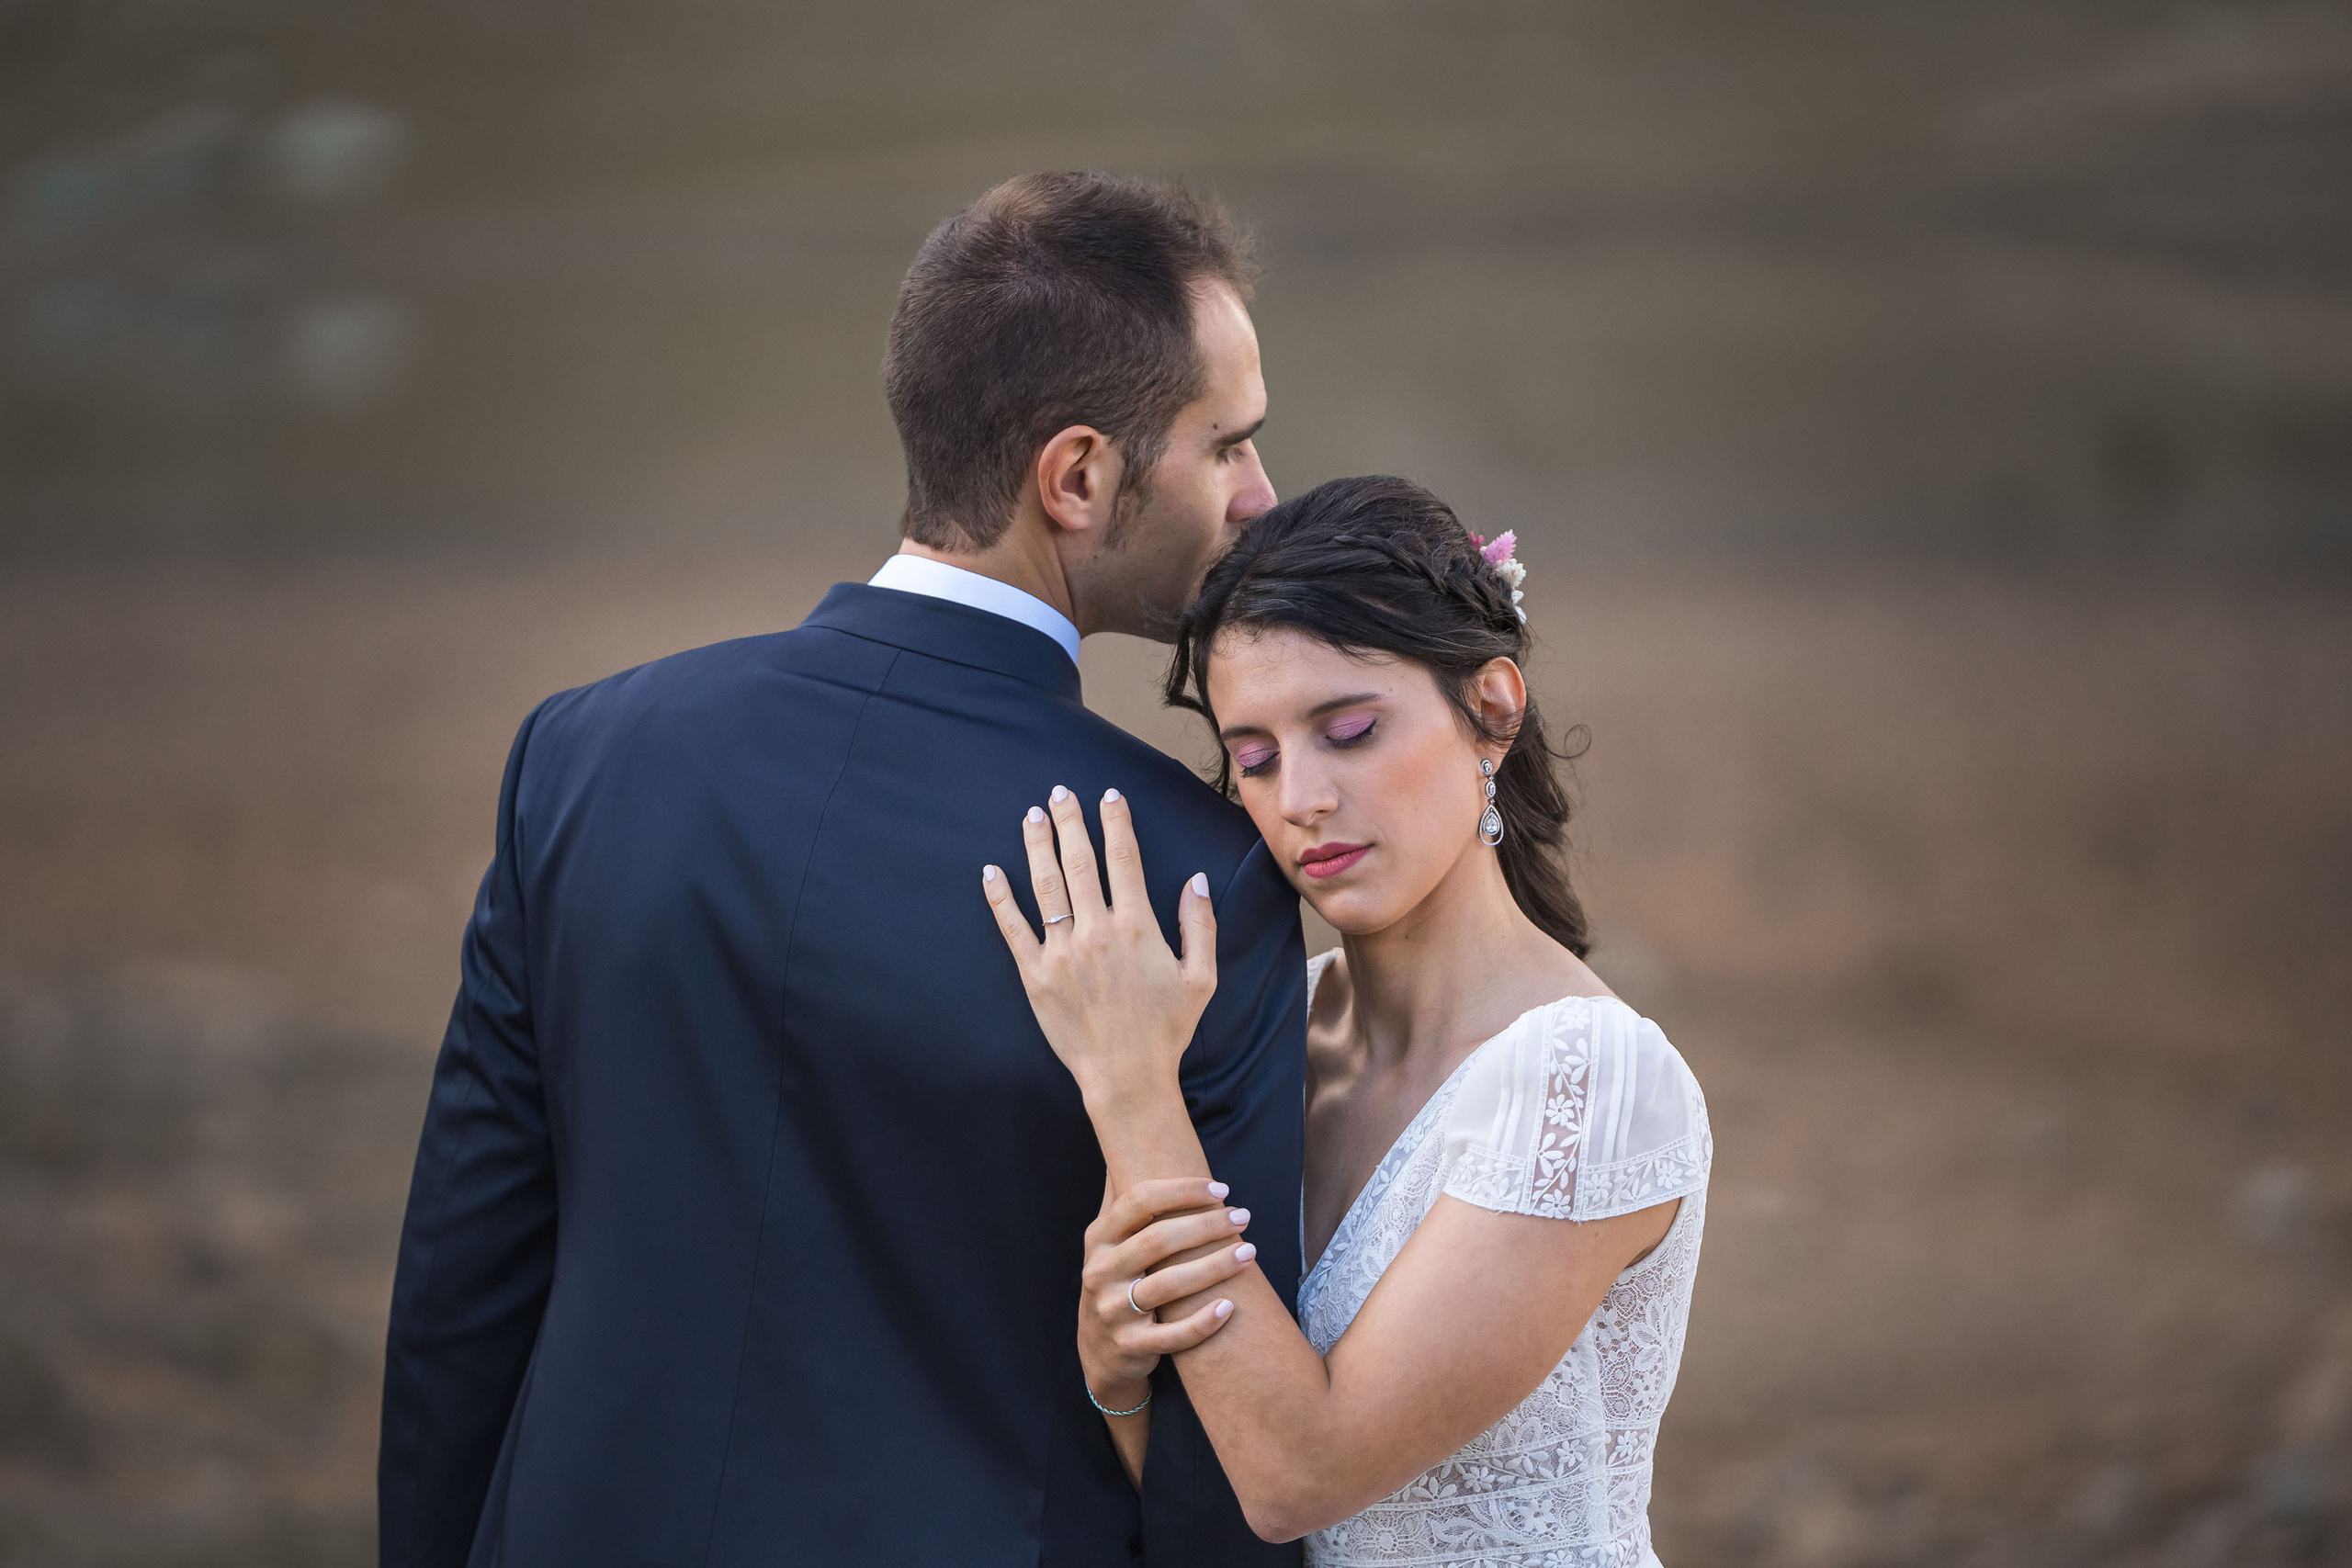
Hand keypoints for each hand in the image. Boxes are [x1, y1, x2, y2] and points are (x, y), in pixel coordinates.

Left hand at [982, 786, 1217, 1104]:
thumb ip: (1200, 925)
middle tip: (1061, 793)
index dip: (1115, 822)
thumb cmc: (1167, 1029)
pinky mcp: (1036, 975)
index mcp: (1137, 928)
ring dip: (1037, 846)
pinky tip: (991, 871)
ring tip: (1032, 816)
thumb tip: (1196, 880)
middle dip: (1070, 822)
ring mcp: (1062, 953)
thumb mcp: (1202, 978)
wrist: (1126, 1077)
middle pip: (1079, 862)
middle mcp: (1097, 932)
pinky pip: (1013, 928)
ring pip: (1045, 886)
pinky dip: (1000, 897)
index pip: (1123, 859)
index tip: (1108, 796)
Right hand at [1078, 1177, 1256, 1406]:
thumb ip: (1125, 1202)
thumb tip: (1137, 1148)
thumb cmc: (1117, 1281)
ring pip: (1169, 1286)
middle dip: (1206, 1225)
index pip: (1138, 1201)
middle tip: (1244, 1216)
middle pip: (1158, 1240)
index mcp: (1098, 1238)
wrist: (1099, 1350)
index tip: (1221, 1189)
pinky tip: (1230, 1307)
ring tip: (1249, 1253)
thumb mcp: (1109, 1242)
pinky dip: (1203, 1322)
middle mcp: (1100, 1271)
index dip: (1181, 1191)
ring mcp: (1113, 1311)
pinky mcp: (1130, 1346)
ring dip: (1214, 1267)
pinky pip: (1172, 1336)